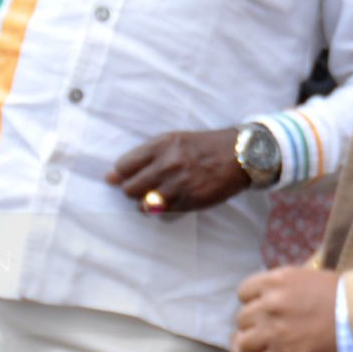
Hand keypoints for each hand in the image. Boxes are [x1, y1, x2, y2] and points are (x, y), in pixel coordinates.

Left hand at [109, 128, 247, 213]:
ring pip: (143, 203)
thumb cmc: (204, 146)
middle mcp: (167, 163)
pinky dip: (162, 207)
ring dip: (146, 202)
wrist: (240, 155)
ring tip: (159, 193)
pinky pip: (162, 211)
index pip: (123, 166)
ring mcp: (178, 183)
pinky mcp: (188, 200)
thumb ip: (144, 156)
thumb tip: (111, 176)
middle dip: (133, 190)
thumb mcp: (174, 140)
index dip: (123, 174)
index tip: (128, 176)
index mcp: (161, 144)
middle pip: (129, 188)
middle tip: (146, 186)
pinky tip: (172, 198)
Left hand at [232, 264, 343, 351]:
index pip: (244, 292)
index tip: (266, 313)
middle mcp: (271, 303)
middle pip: (242, 319)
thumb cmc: (348, 299)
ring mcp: (274, 330)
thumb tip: (277, 289)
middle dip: (255, 328)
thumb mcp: (314, 277)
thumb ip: (289, 284)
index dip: (254, 304)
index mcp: (279, 280)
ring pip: (244, 343)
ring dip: (257, 349)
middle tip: (272, 336)